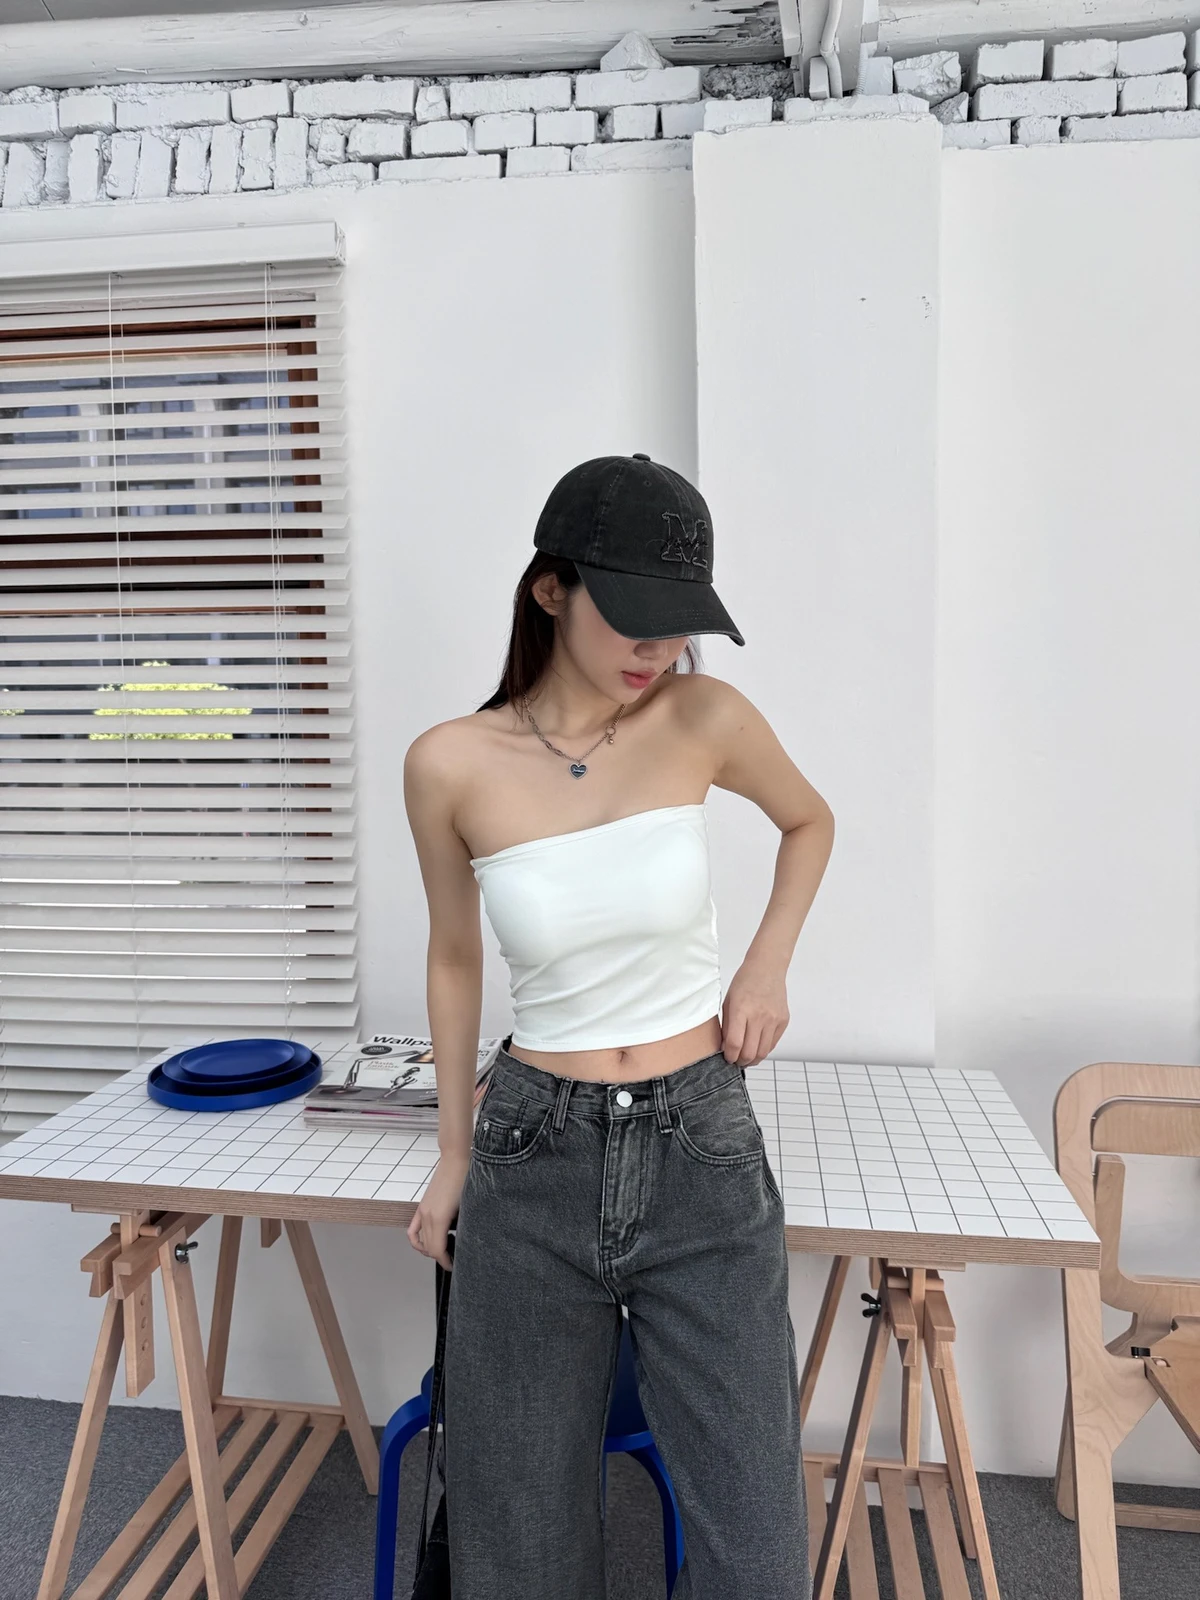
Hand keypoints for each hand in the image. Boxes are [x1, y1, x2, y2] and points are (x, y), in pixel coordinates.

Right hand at [407, 1150, 468, 1269]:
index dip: (445, 1262)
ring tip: (444, 1251)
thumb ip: (464, 1227)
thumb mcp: (468, 1207)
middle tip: (454, 1260)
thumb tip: (464, 1242)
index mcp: (439, 1218)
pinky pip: (413, 1229)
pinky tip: (426, 1243)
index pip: (437, 1250)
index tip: (454, 1266)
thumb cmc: (467, 1178)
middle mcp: (427, 1216)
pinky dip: (417, 1240)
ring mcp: (423, 1210)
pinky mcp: (422, 1205)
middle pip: (428, 1248)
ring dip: (430, 1250)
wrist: (457, 1159)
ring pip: (421, 1241)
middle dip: (440, 1257)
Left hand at [721, 962, 788, 1066]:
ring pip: (763, 1052)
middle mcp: (759, 1016)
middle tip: (735, 1061)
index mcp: (741, 1010)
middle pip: (750, 1052)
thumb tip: (726, 1048)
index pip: (735, 1044)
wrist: (767, 968)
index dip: (729, 1056)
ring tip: (746, 1058)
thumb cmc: (745, 983)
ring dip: (753, 1060)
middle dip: (740, 1062)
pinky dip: (763, 1049)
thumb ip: (727, 1026)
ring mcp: (773, 1019)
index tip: (726, 1057)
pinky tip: (756, 1046)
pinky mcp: (783, 1021)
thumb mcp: (728, 1002)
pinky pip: (773, 1044)